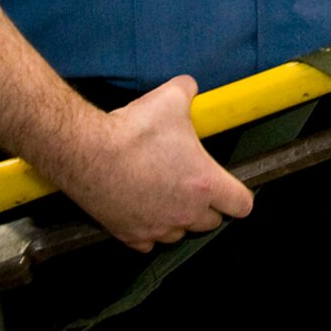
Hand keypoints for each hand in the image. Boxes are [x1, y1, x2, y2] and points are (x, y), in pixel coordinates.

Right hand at [43, 75, 254, 252]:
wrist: (88, 152)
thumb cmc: (133, 130)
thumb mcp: (170, 98)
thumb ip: (188, 92)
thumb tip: (190, 87)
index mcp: (205, 184)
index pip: (242, 205)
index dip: (238, 195)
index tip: (230, 187)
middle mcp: (186, 213)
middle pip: (211, 221)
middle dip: (206, 205)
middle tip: (192, 184)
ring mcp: (157, 228)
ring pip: (180, 233)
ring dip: (178, 218)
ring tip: (165, 194)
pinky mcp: (130, 236)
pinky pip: (148, 243)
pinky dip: (148, 230)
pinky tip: (142, 209)